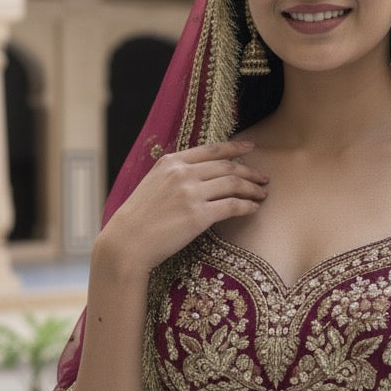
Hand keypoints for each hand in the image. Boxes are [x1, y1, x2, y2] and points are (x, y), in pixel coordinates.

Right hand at [95, 140, 267, 278]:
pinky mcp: (198, 216)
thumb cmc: (138, 218)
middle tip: (264, 178)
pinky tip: (253, 208)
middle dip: (250, 172)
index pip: (211, 150)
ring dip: (252, 189)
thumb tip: (198, 173)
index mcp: (171, 162)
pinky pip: (232, 206)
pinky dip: (247, 206)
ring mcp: (191, 193)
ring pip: (233, 184)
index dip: (235, 148)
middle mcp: (182, 173)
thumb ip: (174, 175)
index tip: (251, 148)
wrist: (127, 242)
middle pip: (227, 167)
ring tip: (262, 194)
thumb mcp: (152, 184)